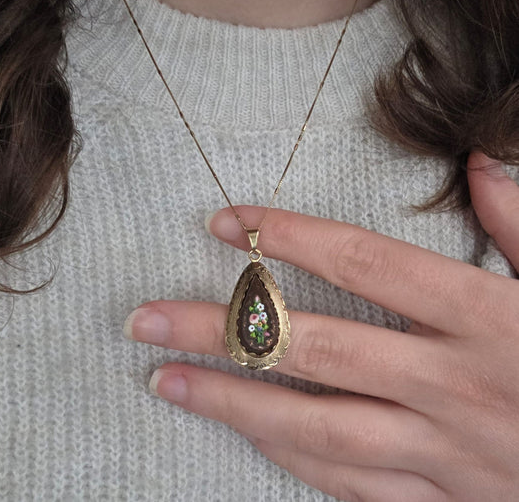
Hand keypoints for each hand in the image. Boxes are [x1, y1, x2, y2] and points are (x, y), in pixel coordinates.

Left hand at [124, 152, 518, 501]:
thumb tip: (480, 161)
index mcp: (483, 317)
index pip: (362, 262)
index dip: (289, 236)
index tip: (229, 221)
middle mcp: (448, 381)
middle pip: (311, 346)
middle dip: (222, 328)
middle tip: (147, 318)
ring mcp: (438, 450)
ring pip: (312, 423)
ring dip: (231, 401)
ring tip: (164, 380)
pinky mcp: (436, 500)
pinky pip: (345, 480)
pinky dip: (287, 453)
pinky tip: (241, 431)